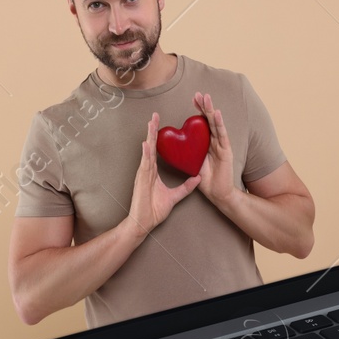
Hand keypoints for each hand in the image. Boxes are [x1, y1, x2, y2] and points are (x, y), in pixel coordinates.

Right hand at [128, 112, 197, 239]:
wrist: (144, 223)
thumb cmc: (154, 210)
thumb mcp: (174, 196)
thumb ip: (186, 187)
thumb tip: (197, 178)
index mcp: (153, 172)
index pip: (157, 150)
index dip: (159, 137)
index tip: (161, 124)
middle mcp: (147, 170)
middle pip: (150, 146)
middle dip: (153, 130)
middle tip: (155, 115)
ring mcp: (143, 174)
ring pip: (147, 151)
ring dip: (149, 136)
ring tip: (151, 122)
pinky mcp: (141, 181)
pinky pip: (144, 165)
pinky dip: (146, 154)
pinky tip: (147, 143)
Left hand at [192, 92, 235, 206]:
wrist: (218, 194)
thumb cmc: (206, 181)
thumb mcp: (193, 163)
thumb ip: (187, 153)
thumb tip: (175, 144)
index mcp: (207, 144)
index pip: (203, 124)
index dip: (199, 111)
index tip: (193, 99)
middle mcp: (216, 142)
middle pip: (210, 121)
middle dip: (205, 107)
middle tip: (199, 94)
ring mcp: (222, 146)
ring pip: (216, 125)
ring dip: (211, 111)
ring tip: (207, 98)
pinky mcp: (226, 152)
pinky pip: (222, 136)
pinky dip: (219, 124)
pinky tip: (216, 113)